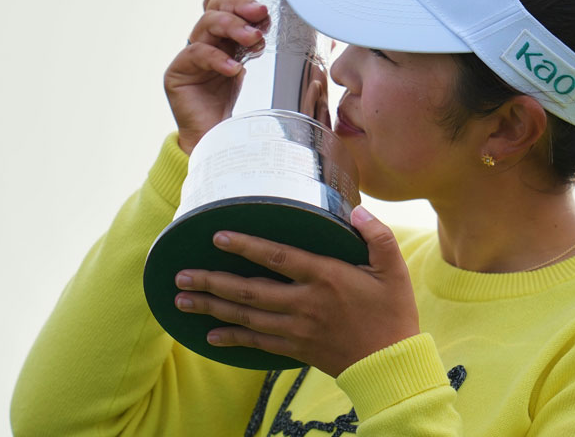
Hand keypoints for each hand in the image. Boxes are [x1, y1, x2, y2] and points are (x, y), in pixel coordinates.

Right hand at [164, 0, 269, 154]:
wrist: (216, 142)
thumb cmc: (234, 106)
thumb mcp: (249, 65)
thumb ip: (255, 37)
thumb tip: (269, 12)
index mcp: (217, 37)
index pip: (219, 0)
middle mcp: (200, 42)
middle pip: (214, 7)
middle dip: (239, 3)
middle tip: (261, 11)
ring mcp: (186, 57)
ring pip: (206, 25)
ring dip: (234, 28)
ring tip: (255, 41)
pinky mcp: (176, 75)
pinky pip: (198, 55)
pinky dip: (219, 59)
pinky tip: (236, 68)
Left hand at [173, 206, 420, 376]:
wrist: (391, 364)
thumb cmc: (393, 312)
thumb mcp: (394, 269)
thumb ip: (377, 236)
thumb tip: (356, 210)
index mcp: (325, 278)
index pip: (278, 257)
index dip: (246, 246)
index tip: (218, 236)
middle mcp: (305, 303)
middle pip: (249, 291)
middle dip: (212, 281)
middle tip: (180, 274)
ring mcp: (297, 328)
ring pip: (246, 317)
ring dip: (212, 307)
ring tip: (182, 299)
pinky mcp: (296, 348)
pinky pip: (257, 343)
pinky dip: (232, 339)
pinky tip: (210, 336)